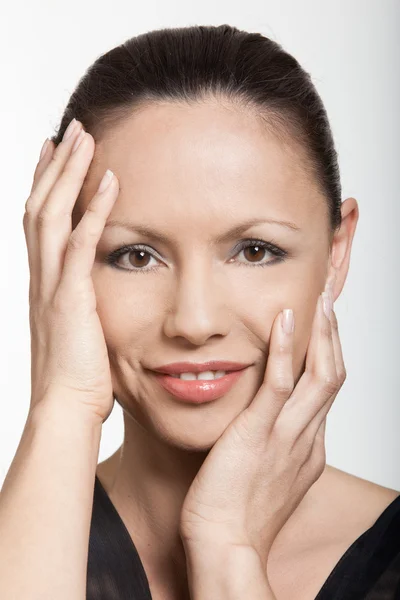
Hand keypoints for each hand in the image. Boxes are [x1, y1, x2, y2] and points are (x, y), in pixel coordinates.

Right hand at [23, 119, 118, 422]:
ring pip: (53, 214)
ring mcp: (53, 285)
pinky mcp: (71, 298)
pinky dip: (94, 209)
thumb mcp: (77, 332)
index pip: (39, 223)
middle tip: (67, 131)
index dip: (44, 186)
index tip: (54, 155)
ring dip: (68, 173)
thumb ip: (80, 306)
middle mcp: (42, 277)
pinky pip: (82, 243)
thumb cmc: (76, 377)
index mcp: (44, 283)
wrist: (65, 409)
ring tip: (84, 137)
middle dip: (53, 166)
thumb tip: (90, 299)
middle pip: (39, 206)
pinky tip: (110, 181)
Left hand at [179, 274, 344, 568]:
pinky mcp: (259, 434)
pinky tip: (285, 319)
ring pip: (320, 376)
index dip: (328, 356)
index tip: (321, 329)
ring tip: (319, 300)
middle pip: (333, 377)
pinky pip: (281, 385)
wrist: (223, 546)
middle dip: (334, 337)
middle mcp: (306, 437)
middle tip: (328, 302)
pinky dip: (287, 350)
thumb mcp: (265, 474)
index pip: (326, 392)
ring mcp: (286, 435)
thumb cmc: (234, 513)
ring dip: (322, 334)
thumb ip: (273, 446)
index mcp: (307, 447)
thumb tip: (264, 426)